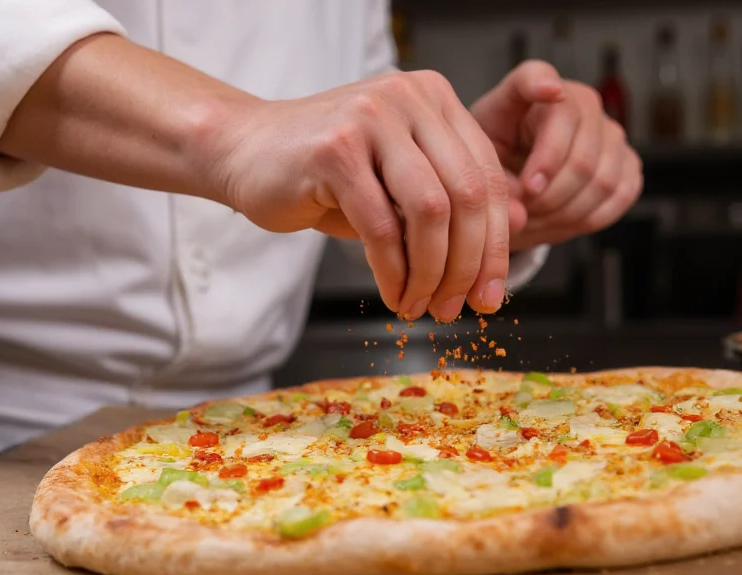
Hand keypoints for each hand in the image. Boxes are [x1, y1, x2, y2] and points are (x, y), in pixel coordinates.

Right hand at [221, 71, 510, 321]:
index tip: (489, 294)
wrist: (243, 150)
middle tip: (455, 309)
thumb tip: (499, 254)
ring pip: (431, 213)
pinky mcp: (334, 151)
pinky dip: (394, 273)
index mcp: (433, 99)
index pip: (486, 178)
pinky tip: (393, 295)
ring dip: (431, 274)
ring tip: (420, 306)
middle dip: (468, 266)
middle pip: (466, 195)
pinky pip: (382, 228)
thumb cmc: (323, 174)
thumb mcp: (395, 182)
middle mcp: (407, 99)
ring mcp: (370, 119)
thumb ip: (444, 204)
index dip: (496, 245)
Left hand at [470, 60, 642, 250]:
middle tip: (522, 211)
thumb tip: (519, 215)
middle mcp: (579, 101)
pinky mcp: (627, 158)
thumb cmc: (496, 157)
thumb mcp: (480, 165)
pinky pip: (621, 194)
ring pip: (602, 180)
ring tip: (536, 217)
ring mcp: (609, 129)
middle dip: (547, 196)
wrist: (518, 173)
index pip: (536, 77)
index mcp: (531, 90)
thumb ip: (494, 186)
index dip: (543, 84)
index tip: (549, 91)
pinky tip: (563, 217)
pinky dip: (590, 217)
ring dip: (566, 211)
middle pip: (579, 155)